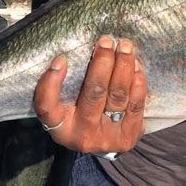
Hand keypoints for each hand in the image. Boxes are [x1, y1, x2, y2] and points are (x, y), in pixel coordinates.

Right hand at [33, 35, 146, 153]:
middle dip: (102, 63)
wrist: (105, 143)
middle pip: (93, 93)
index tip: (61, 59)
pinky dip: (137, 82)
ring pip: (117, 96)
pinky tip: (136, 66)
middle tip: (106, 41)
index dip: (51, 84)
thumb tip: (76, 50)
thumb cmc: (82, 114)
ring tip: (124, 47)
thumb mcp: (66, 106)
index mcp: (61, 129)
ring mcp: (108, 137)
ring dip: (123, 66)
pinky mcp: (129, 136)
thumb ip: (66, 85)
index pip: (48, 108)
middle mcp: (83, 135)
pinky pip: (135, 104)